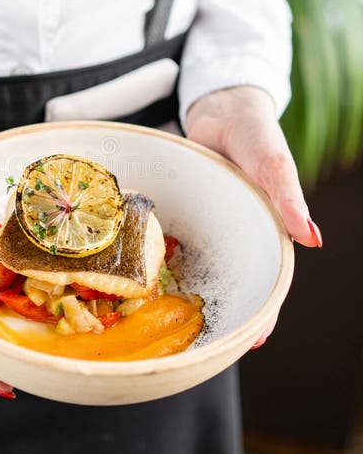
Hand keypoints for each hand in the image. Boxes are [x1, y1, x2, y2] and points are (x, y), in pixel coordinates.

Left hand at [184, 86, 322, 347]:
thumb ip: (288, 198)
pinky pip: (170, 241)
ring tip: (168, 325)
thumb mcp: (274, 165)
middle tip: (202, 345)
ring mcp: (205, 226)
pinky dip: (160, 260)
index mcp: (263, 231)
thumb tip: (311, 238)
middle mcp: (233, 235)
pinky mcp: (181, 213)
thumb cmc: (257, 136)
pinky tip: (143, 279)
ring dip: (183, 294)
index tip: (253, 341)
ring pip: (195, 267)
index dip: (262, 311)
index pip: (266, 280)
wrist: (221, 107)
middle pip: (227, 281)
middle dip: (218, 314)